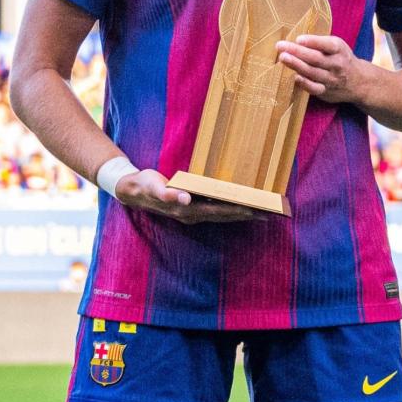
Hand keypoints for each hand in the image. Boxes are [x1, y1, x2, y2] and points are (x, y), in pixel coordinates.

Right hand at [113, 168, 258, 224]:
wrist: (133, 191)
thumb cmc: (145, 185)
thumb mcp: (154, 187)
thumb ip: (168, 193)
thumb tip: (184, 199)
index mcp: (186, 210)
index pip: (217, 211)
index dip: (235, 211)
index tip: (253, 210)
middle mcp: (192, 215)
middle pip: (224, 216)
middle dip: (246, 215)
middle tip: (268, 213)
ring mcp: (193, 214)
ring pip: (222, 215)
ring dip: (241, 214)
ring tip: (262, 213)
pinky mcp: (193, 209)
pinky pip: (217, 211)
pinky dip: (231, 210)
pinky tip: (241, 207)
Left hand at [277, 34, 370, 104]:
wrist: (359, 81)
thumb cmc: (341, 58)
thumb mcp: (337, 46)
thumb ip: (319, 43)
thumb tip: (294, 40)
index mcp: (339, 49)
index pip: (327, 45)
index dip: (313, 42)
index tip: (299, 39)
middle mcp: (337, 64)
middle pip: (316, 58)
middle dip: (297, 52)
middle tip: (280, 46)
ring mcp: (331, 79)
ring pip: (312, 72)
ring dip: (296, 65)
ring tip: (283, 58)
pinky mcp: (326, 91)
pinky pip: (314, 88)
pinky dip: (304, 83)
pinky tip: (294, 77)